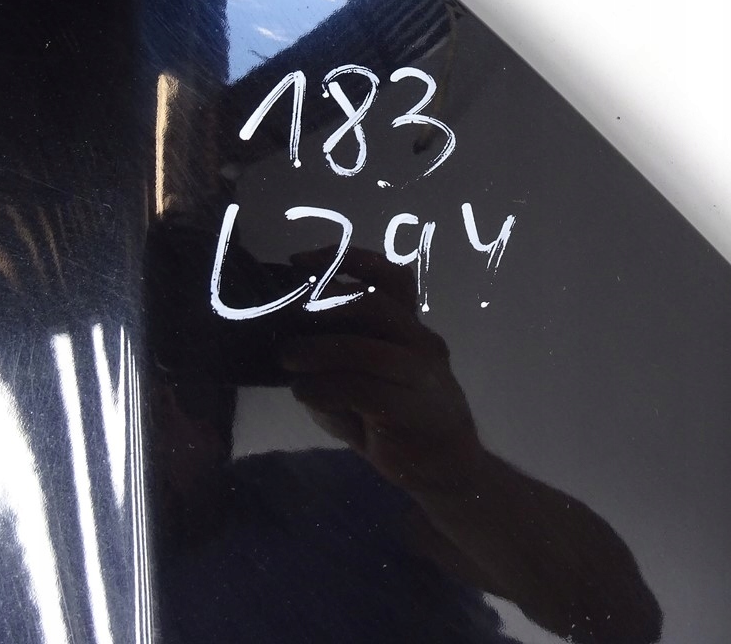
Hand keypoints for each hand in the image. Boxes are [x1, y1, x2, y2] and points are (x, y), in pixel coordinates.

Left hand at [278, 247, 482, 494]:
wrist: (445, 470)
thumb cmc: (395, 422)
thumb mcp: (359, 382)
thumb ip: (334, 358)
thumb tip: (285, 336)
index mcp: (410, 329)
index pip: (392, 277)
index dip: (348, 260)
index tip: (300, 262)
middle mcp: (421, 343)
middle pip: (376, 305)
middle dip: (325, 304)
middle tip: (287, 316)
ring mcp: (423, 375)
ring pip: (366, 349)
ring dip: (318, 350)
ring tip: (288, 357)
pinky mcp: (413, 410)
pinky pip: (361, 389)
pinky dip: (323, 387)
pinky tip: (304, 392)